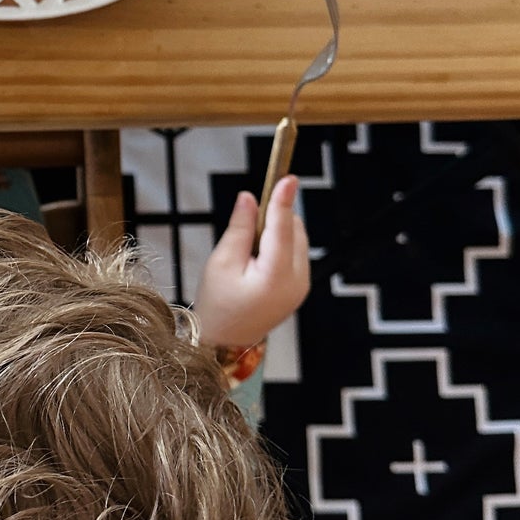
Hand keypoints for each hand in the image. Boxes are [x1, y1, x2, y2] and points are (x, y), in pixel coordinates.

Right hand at [193, 175, 309, 348]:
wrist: (225, 341)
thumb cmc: (217, 304)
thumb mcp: (221, 263)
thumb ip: (239, 229)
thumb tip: (249, 198)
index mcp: (275, 277)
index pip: (282, 229)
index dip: (283, 200)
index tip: (288, 178)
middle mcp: (297, 281)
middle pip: (294, 231)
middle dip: (274, 218)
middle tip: (244, 227)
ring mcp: (302, 286)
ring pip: (297, 240)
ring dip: (277, 232)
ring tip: (248, 252)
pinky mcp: (301, 287)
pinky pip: (296, 253)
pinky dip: (280, 245)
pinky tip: (258, 259)